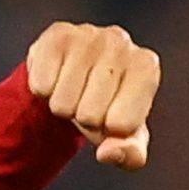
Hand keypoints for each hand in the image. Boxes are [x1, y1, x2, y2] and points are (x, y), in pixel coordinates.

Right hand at [26, 22, 159, 169]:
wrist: (78, 74)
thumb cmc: (110, 107)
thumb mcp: (128, 138)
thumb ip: (130, 155)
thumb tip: (108, 153)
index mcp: (146, 68)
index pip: (121, 125)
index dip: (110, 129)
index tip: (113, 114)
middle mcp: (121, 42)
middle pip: (90, 115)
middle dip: (86, 119)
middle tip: (89, 101)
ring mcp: (88, 34)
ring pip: (63, 103)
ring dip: (64, 107)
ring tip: (75, 90)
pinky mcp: (57, 35)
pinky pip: (42, 86)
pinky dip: (45, 91)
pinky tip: (58, 77)